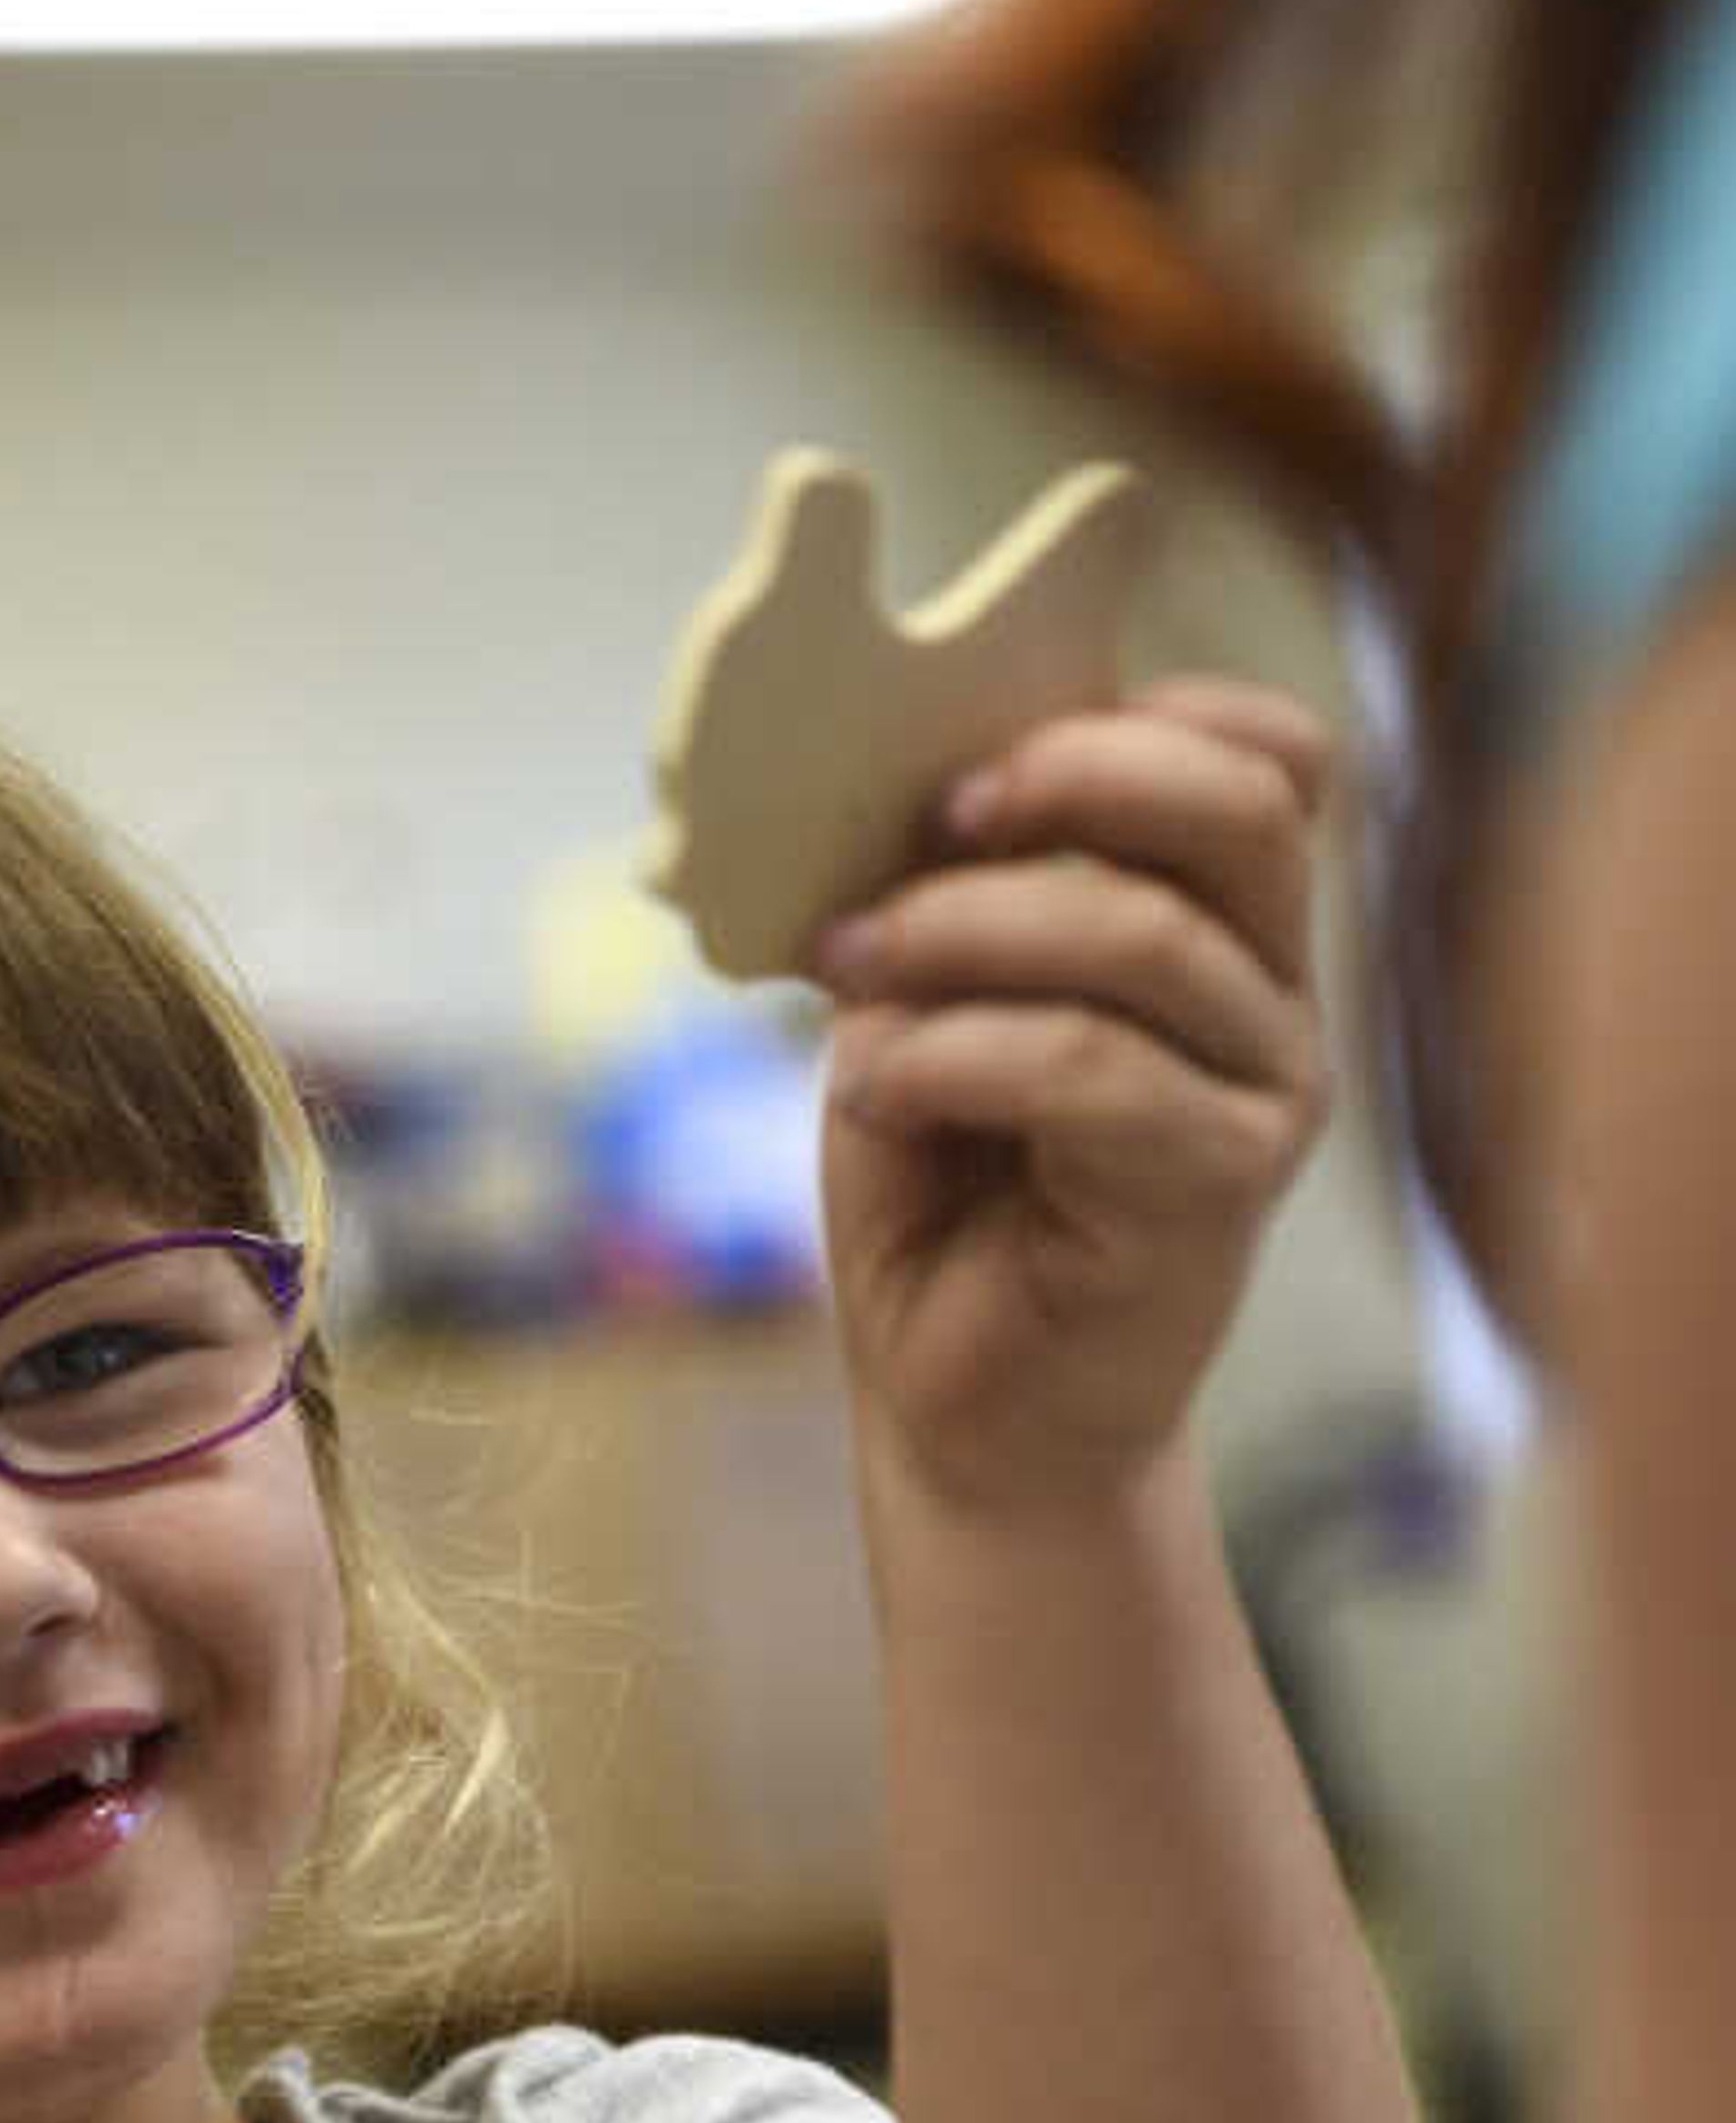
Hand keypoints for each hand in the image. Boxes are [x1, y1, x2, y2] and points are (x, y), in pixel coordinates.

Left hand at [810, 678, 1330, 1516]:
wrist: (967, 1403)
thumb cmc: (948, 1195)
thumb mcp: (932, 1003)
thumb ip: (952, 893)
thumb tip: (890, 783)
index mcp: (1224, 925)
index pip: (1271, 759)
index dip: (1147, 719)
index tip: (981, 764)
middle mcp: (1275, 996)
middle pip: (1243, 812)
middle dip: (1073, 781)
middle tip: (933, 825)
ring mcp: (1265, 1092)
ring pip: (1146, 941)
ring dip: (964, 934)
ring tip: (847, 974)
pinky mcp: (1222, 1188)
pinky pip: (1095, 1073)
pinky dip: (955, 1058)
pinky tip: (869, 1092)